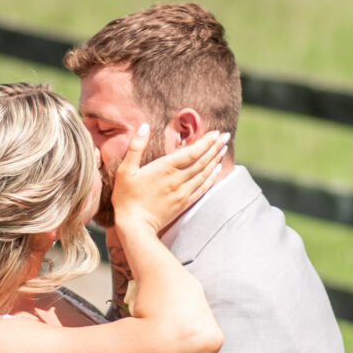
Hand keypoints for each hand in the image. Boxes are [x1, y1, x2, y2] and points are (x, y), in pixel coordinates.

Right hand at [110, 125, 228, 240]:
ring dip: (215, 160)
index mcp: (165, 168)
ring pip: (204, 173)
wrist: (135, 226)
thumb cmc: (127, 197)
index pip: (192, 152)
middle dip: (215, 147)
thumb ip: (136, 147)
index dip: (205, 142)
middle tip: (226, 136)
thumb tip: (144, 126)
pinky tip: (216, 170)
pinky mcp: (184, 203)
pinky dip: (211, 178)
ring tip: (223, 149)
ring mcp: (183, 192)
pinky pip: (202, 188)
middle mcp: (178, 179)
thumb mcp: (126, 170)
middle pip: (202, 161)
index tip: (216, 132)